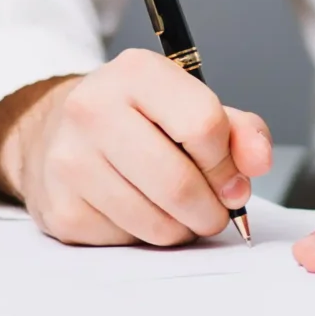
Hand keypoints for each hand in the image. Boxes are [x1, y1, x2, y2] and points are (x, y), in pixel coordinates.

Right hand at [0, 50, 272, 245]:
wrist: (57, 133)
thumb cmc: (137, 120)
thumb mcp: (190, 105)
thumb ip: (239, 130)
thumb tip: (257, 162)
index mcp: (135, 73)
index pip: (203, 125)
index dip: (227, 164)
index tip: (230, 178)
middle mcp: (93, 110)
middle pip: (179, 184)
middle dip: (211, 211)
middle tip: (214, 211)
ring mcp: (70, 162)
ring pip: (158, 224)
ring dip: (182, 229)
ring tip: (176, 210)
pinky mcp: (61, 210)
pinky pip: (128, 243)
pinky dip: (146, 238)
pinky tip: (137, 212)